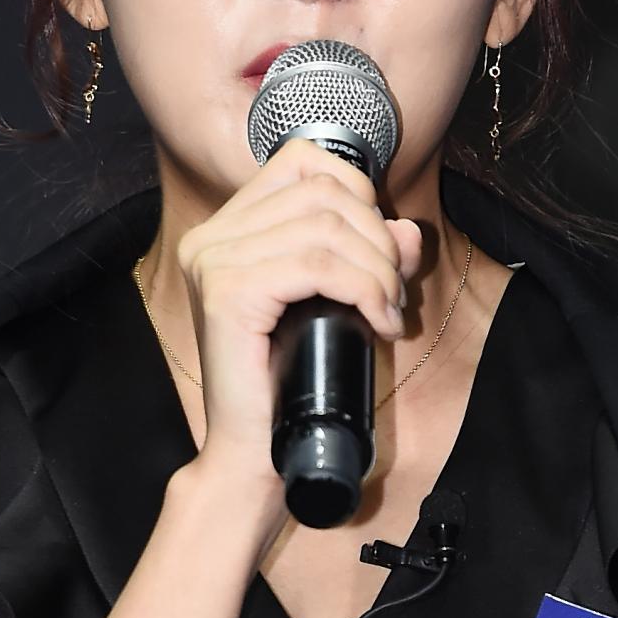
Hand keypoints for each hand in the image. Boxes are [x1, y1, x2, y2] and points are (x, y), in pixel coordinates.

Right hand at [175, 138, 422, 483]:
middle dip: (377, 239)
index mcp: (226, 229)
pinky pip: (317, 266)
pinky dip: (364, 289)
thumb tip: (408, 229)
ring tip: (386, 312)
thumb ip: (369, 257)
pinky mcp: (226, 294)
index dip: (357, 192)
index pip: (301, 161)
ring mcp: (212, 262)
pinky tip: (377, 323)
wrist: (254, 455)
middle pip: (322, 192)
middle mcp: (210, 237)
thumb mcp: (337, 302)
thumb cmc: (290, 380)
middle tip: (392, 293)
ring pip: (326, 227)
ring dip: (376, 269)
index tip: (376, 249)